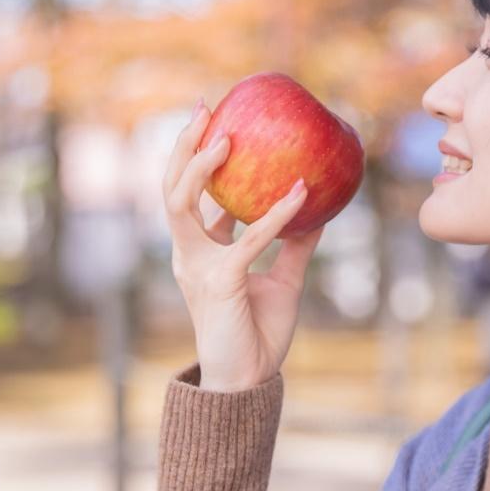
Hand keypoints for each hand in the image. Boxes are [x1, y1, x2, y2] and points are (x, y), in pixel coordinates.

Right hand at [163, 97, 325, 391]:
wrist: (247, 381)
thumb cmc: (258, 334)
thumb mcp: (283, 281)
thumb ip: (295, 246)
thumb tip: (318, 210)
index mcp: (200, 252)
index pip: (189, 195)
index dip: (195, 157)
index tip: (212, 119)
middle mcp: (190, 254)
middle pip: (171, 189)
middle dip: (182, 147)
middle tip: (204, 108)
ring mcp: (199, 267)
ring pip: (182, 205)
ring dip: (202, 167)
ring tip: (227, 136)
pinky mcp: (220, 283)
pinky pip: (248, 238)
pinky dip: (275, 214)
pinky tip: (300, 192)